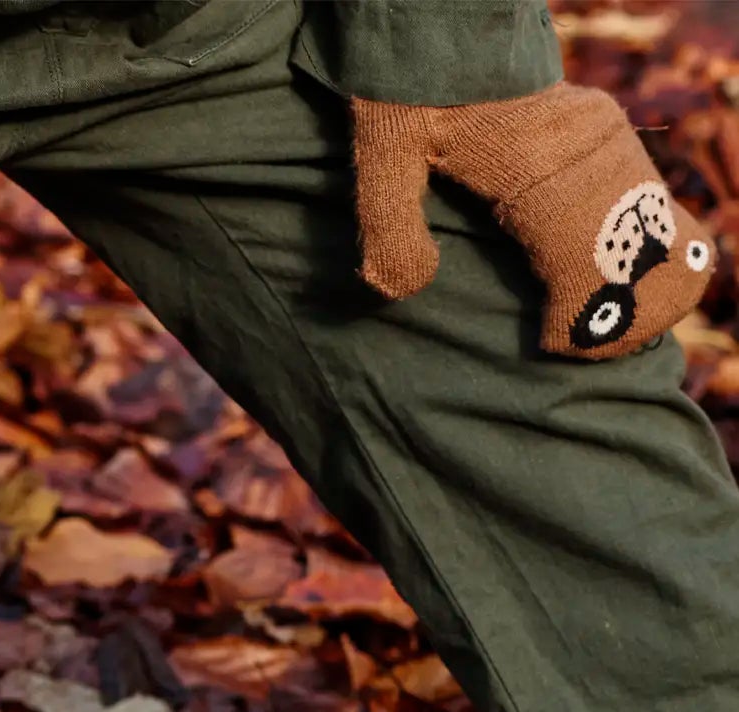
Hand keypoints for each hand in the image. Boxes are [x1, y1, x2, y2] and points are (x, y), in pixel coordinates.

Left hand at [354, 84, 713, 359]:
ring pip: (662, 226)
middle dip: (625, 313)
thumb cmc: (408, 88)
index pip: (590, 262)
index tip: (549, 342)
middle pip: (646, 250)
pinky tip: (614, 284)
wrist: (439, 22)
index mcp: (541, 163)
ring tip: (599, 325)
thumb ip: (390, 227)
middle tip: (579, 344)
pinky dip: (647, 252)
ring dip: (644, 286)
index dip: (582, 318)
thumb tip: (405, 293)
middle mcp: (590, 148)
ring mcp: (605, 139)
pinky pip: (651, 202)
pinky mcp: (604, 136)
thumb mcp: (385, 154)